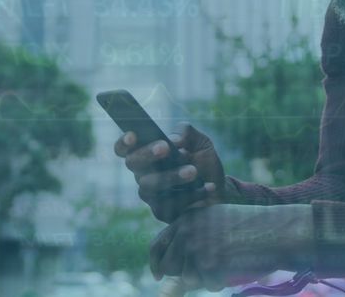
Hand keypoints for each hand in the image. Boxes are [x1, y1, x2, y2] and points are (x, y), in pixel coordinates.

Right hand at [114, 123, 228, 221]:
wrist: (220, 189)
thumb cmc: (204, 162)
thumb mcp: (200, 142)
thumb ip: (187, 133)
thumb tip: (174, 140)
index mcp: (147, 153)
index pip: (124, 148)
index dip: (124, 142)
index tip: (133, 135)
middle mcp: (143, 173)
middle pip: (132, 163)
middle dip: (147, 154)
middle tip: (166, 148)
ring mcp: (149, 194)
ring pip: (149, 184)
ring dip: (171, 176)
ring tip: (193, 171)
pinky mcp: (161, 211)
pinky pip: (169, 203)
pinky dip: (192, 194)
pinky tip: (208, 187)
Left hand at [149, 204, 314, 291]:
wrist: (276, 229)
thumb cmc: (251, 227)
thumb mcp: (216, 220)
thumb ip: (193, 235)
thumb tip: (170, 266)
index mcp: (186, 218)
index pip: (157, 245)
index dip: (156, 264)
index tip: (159, 276)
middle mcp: (186, 230)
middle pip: (169, 267)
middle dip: (185, 274)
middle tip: (208, 269)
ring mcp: (196, 246)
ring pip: (188, 279)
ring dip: (206, 278)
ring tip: (227, 262)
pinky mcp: (208, 263)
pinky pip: (208, 285)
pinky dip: (221, 282)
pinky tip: (235, 266)